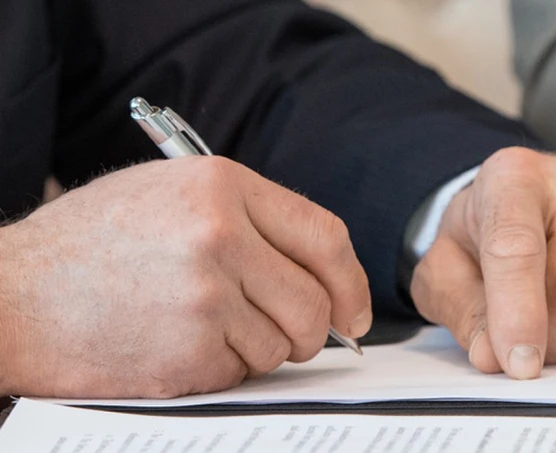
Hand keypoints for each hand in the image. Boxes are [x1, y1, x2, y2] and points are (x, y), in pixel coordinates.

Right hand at [0, 156, 370, 397]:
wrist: (12, 294)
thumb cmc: (91, 244)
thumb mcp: (171, 194)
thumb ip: (249, 219)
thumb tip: (319, 268)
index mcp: (222, 185)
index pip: (326, 236)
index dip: (351, 281)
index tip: (354, 311)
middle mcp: (220, 233)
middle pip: (315, 302)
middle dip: (313, 331)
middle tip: (296, 336)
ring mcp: (205, 294)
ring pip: (282, 344)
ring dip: (260, 348)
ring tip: (208, 328)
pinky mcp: (188, 348)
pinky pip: (242, 370)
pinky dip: (225, 367)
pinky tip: (180, 344)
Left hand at [410, 147, 555, 378]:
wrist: (523, 205)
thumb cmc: (480, 238)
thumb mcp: (445, 271)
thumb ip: (463, 312)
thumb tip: (493, 358)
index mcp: (513, 177)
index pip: (518, 251)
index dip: (517, 315)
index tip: (517, 366)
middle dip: (551, 342)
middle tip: (525, 344)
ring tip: (554, 317)